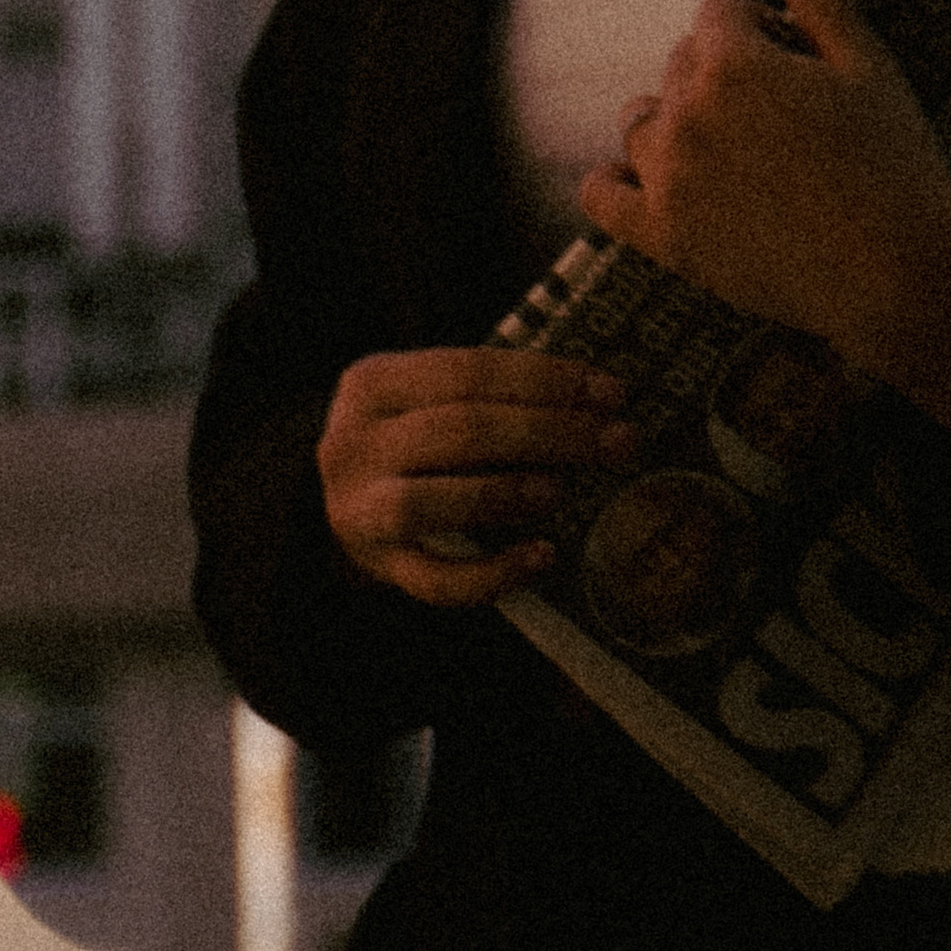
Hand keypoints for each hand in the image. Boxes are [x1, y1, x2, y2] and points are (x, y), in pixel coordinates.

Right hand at [319, 347, 632, 604]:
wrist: (331, 502)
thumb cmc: (405, 444)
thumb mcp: (424, 401)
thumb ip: (487, 396)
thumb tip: (596, 404)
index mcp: (374, 384)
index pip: (469, 371)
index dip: (547, 381)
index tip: (612, 394)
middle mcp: (356, 444)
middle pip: (461, 430)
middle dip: (550, 433)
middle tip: (618, 442)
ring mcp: (360, 509)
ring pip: (431, 502)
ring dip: (507, 493)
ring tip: (562, 490)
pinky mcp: (379, 566)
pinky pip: (437, 580)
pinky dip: (494, 572)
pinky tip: (542, 557)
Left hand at [575, 0, 950, 461]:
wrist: (897, 272)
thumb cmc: (893, 160)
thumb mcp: (864, 61)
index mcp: (730, 63)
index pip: (717, 11)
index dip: (761, 29)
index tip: (797, 61)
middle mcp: (684, 116)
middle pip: (680, 64)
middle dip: (724, 74)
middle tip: (784, 116)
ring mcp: (667, 180)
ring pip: (642, 122)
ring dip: (676, 121)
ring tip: (733, 149)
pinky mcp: (663, 239)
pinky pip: (602, 196)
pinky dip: (612, 180)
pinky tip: (641, 177)